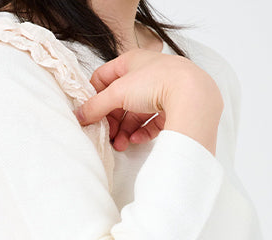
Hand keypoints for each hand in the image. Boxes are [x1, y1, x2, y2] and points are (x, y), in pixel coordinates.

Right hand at [74, 47, 223, 153]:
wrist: (192, 96)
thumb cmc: (157, 82)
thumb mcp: (117, 93)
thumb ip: (95, 106)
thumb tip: (79, 115)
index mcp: (132, 62)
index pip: (104, 77)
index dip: (94, 96)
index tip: (89, 113)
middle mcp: (147, 74)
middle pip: (120, 100)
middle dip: (111, 120)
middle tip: (106, 135)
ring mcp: (162, 91)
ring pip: (136, 114)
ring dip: (124, 131)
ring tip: (120, 145)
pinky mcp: (174, 108)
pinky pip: (153, 122)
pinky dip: (142, 132)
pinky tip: (135, 140)